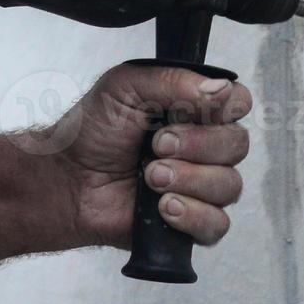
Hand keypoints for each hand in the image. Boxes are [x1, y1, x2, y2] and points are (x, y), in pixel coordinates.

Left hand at [0, 63, 252, 281]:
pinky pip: (217, 224)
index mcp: (192, 109)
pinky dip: (191, 215)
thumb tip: (221, 90)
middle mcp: (203, 146)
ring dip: (189, 180)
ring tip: (150, 177)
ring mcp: (200, 185)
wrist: (66, 178)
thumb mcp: (125, 85)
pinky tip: (163, 206)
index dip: (223, 108)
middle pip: (237, 145)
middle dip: (196, 146)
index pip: (238, 103)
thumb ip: (174, 79)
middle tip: (156, 146)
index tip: (190, 110)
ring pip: (229, 186)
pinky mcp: (192, 222)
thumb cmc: (92, 131)